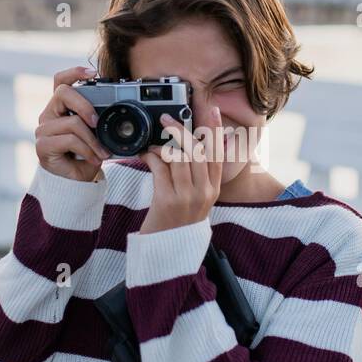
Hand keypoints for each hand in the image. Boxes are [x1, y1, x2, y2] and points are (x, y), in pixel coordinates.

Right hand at [35, 65, 113, 182]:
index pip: (60, 81)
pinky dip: (87, 150)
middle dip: (85, 105)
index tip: (94, 73)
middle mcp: (49, 114)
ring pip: (72, 122)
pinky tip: (94, 159)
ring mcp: (43, 130)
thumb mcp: (97, 134)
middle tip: (98, 122)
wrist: (76, 183)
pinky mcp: (43, 145)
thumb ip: (100, 118)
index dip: (74, 72)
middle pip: (64, 93)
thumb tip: (122, 107)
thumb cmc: (86, 156)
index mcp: (61, 107)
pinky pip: (70, 140)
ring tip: (102, 152)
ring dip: (92, 139)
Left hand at [137, 104, 224, 233]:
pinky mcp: (167, 201)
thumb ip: (196, 176)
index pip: (217, 153)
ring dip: (162, 144)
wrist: (167, 251)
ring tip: (151, 144)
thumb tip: (188, 146)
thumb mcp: (196, 200)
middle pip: (197, 150)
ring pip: (178, 157)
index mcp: (213, 190)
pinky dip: (150, 156)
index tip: (211, 110)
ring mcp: (187, 197)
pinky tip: (144, 155)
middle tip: (167, 119)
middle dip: (181, 130)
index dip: (214, 129)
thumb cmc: (178, 222)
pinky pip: (160, 167)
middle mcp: (204, 193)